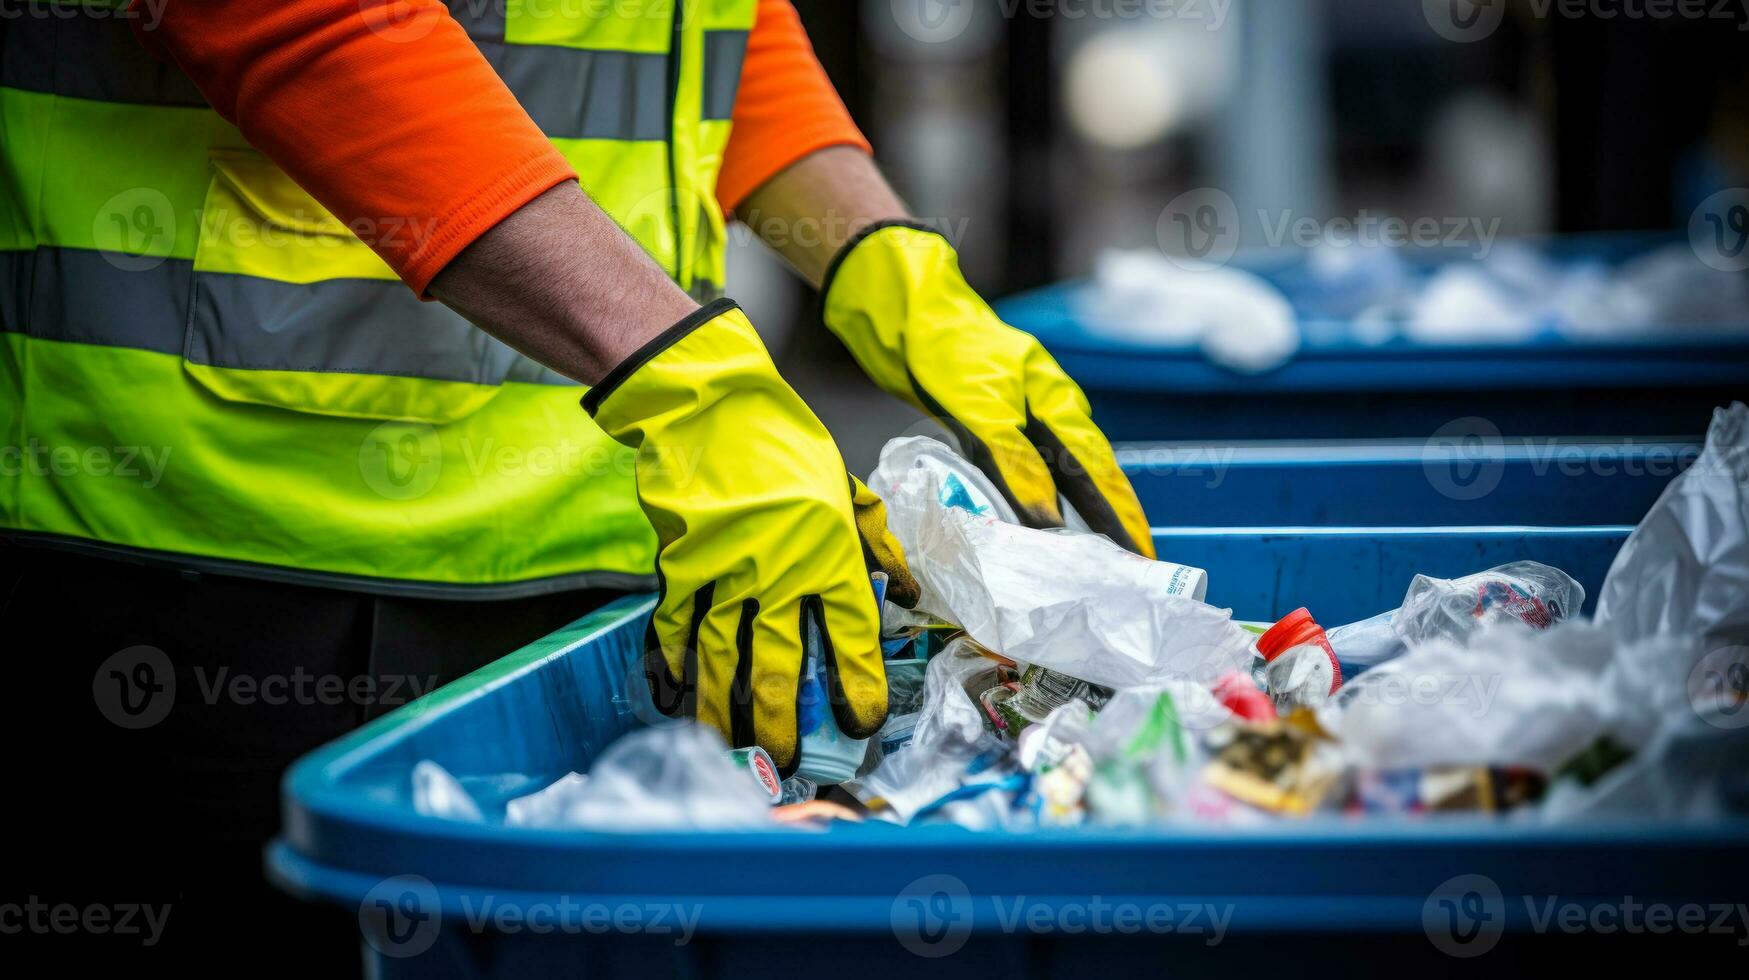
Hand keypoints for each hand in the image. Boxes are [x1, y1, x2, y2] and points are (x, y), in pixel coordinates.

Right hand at [585, 300, 912, 769]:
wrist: (708, 407)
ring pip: (722, 660)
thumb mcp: (849, 488)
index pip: (852, 640)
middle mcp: (778, 575)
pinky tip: (678, 692)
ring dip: (724, 710)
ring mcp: (723, 575)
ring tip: (729, 748)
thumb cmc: (784, 444)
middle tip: (787, 758)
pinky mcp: (679, 567)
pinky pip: (676, 628)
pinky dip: (675, 664)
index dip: (859, 688)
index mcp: (829, 556)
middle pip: (777, 667)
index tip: (863, 722)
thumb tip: (907, 593)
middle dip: (781, 723)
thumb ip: (881, 545)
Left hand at [821, 222, 1154, 556]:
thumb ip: (1015, 461)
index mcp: (1059, 401)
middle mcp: (1048, 412)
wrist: (904, 312)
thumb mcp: (984, 406)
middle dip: (1113, 522)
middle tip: (1131, 567)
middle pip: (1090, 477)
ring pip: (1060, 478)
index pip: (1100, 471)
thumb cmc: (948, 349)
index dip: (1123, 516)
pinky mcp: (991, 428)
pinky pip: (1025, 476)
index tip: (1142, 555)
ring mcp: (1022, 420)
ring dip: (1078, 516)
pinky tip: (1038, 526)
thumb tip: (1048, 518)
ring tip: (1094, 557)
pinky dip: (1038, 504)